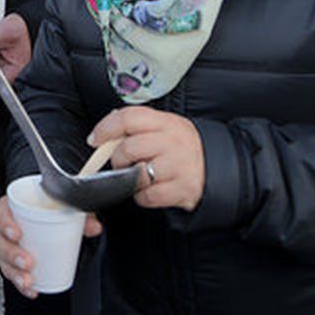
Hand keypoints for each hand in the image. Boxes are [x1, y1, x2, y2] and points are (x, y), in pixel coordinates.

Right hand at [0, 194, 102, 298]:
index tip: (17, 233)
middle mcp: (5, 228)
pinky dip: (21, 285)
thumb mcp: (65, 208)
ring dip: (15, 273)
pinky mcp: (13, 263)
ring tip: (28, 280)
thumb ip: (79, 214)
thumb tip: (94, 227)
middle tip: (27, 261)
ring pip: (3, 261)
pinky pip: (12, 275)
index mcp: (11, 209)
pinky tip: (31, 290)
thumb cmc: (49, 210)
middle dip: (12, 254)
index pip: (0, 213)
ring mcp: (7, 247)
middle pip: (0, 241)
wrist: (47, 220)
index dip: (5, 224)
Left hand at [89, 106, 206, 212]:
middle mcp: (172, 142)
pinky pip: (147, 196)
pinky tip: (150, 190)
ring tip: (139, 176)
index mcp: (166, 122)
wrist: (219, 169)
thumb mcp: (168, 128)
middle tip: (123, 163)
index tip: (95, 139)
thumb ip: (141, 126)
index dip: (106, 128)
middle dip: (118, 159)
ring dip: (130, 179)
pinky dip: (142, 197)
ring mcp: (178, 166)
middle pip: (129, 148)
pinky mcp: (181, 189)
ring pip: (137, 174)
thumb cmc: (185, 148)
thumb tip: (108, 128)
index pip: (129, 117)